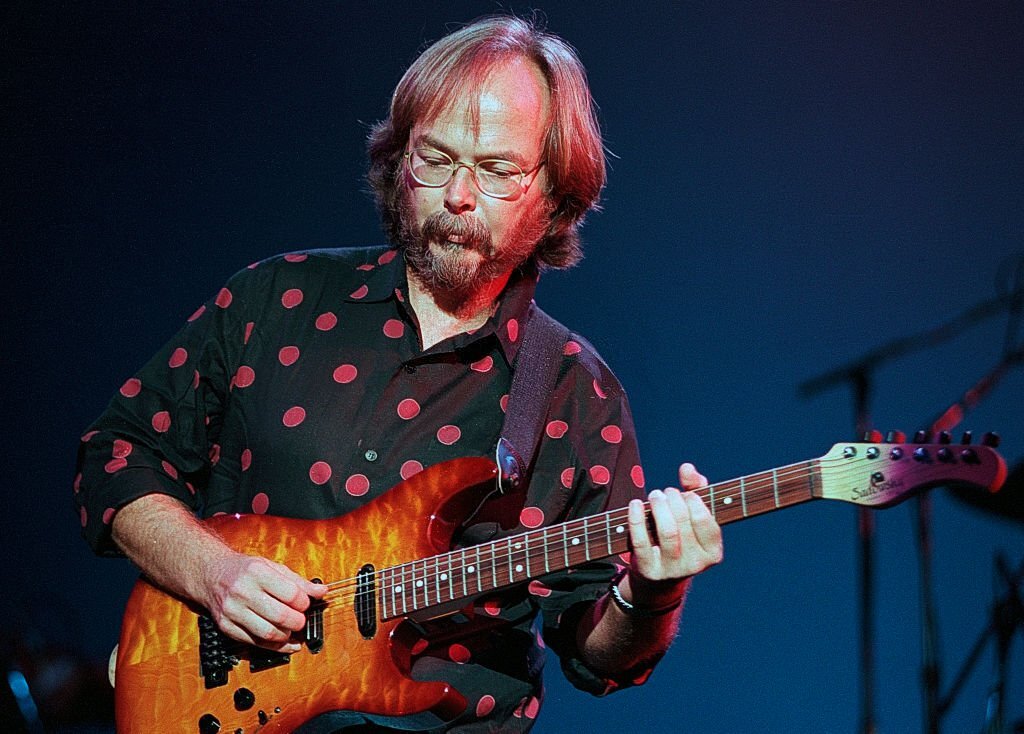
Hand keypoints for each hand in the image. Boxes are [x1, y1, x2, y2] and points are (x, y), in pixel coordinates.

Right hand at [201, 551, 327, 652]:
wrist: (211, 575)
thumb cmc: (244, 570)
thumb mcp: (272, 567)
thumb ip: (298, 581)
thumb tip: (321, 591)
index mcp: (257, 572)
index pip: (290, 593)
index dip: (304, 602)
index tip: (306, 604)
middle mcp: (243, 591)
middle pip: (280, 616)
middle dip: (298, 622)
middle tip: (301, 620)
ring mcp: (233, 611)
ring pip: (267, 633)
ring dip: (286, 636)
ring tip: (291, 630)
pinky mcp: (226, 627)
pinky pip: (254, 642)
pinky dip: (273, 647)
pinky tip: (284, 643)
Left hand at [624, 462, 722, 606]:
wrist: (658, 578)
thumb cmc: (680, 538)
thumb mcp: (692, 517)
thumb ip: (696, 488)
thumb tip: (687, 468)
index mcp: (712, 553)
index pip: (706, 520)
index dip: (693, 500)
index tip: (685, 493)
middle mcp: (695, 565)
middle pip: (684, 522)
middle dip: (673, 499)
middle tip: (665, 492)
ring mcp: (672, 570)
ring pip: (667, 532)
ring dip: (659, 506)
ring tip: (655, 495)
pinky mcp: (649, 571)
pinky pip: (641, 541)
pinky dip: (636, 518)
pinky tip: (635, 504)